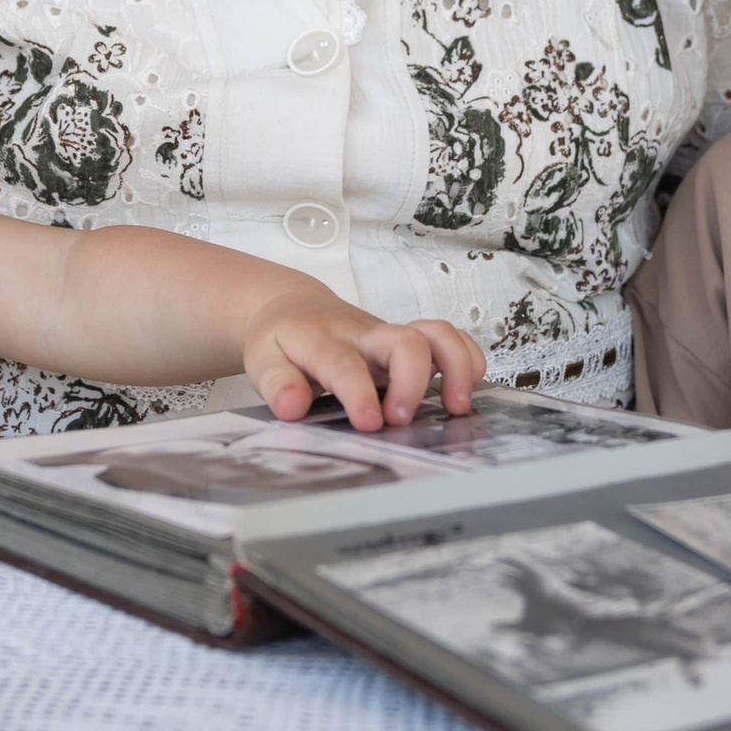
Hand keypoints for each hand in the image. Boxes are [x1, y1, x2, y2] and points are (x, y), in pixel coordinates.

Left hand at [247, 295, 484, 430]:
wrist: (294, 308)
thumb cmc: (282, 340)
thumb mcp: (263, 361)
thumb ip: (278, 385)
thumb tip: (291, 407)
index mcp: (324, 342)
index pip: (345, 364)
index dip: (360, 393)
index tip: (370, 422)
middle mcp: (365, 336)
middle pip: (404, 341)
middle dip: (414, 381)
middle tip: (403, 420)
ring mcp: (391, 337)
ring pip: (437, 333)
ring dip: (456, 367)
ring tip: (456, 407)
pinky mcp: (409, 343)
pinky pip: (449, 339)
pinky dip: (467, 359)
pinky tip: (464, 390)